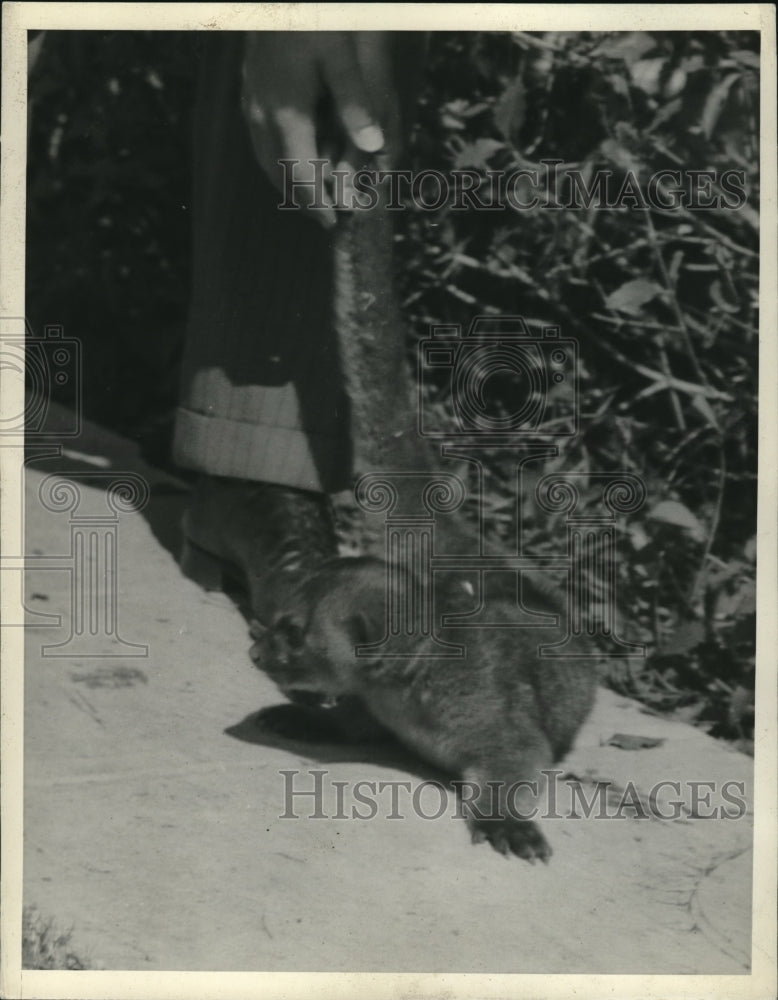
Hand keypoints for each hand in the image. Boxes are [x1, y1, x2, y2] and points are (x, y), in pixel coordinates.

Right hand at [241, 32, 399, 225]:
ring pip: (265, 158)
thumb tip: (374, 144)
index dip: (317, 202)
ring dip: (286, 181)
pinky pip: (259, 140)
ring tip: (308, 197)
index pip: (301, 173)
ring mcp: (250, 104)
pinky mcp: (247, 92)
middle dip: (301, 199)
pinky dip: (275, 159)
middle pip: (279, 173)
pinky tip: (290, 158)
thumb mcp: (340, 57)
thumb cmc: (310, 19)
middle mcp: (262, 115)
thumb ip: (355, 101)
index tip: (332, 222)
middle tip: (323, 217)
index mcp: (287, 113)